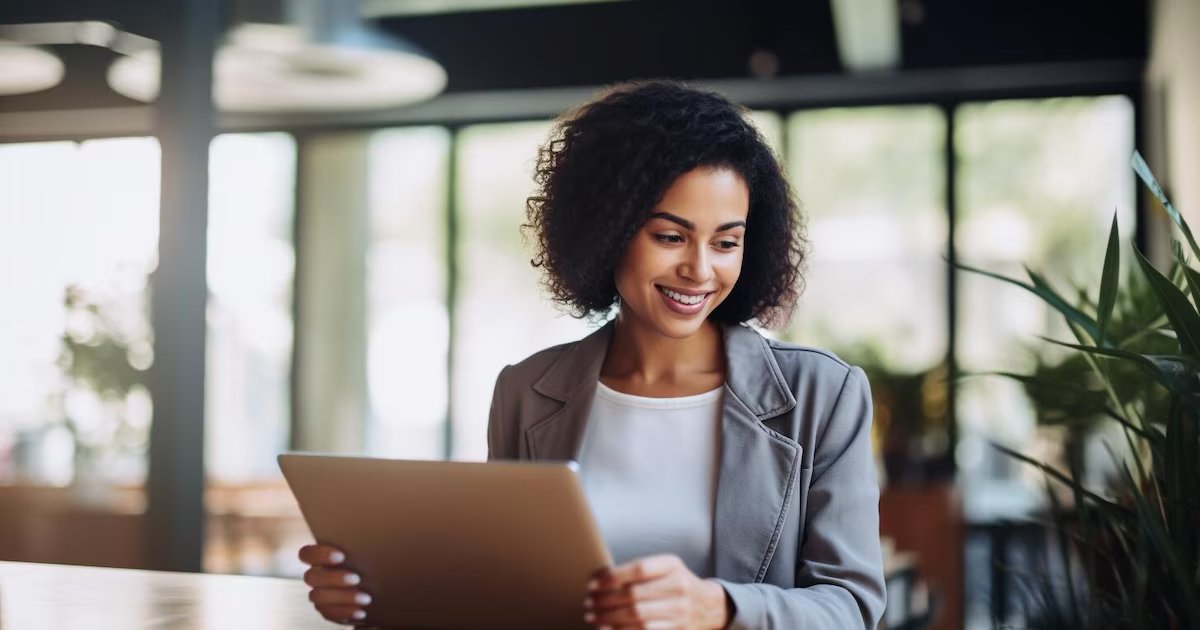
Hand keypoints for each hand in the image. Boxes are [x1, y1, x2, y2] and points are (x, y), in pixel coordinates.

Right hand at [298, 543, 372, 624]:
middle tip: (357, 578)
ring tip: (365, 598)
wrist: (377, 586)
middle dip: (333, 578)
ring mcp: (320, 593)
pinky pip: (329, 613)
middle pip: (311, 576)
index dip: (319, 555)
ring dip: (342, 597)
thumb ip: (360, 544)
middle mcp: (317, 575)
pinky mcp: (327, 610)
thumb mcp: (366, 549)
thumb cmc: (370, 560)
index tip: (341, 556)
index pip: (307, 554)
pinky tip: (362, 611)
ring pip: (317, 596)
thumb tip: (373, 538)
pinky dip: (345, 612)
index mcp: (321, 557)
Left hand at [584, 554, 729, 628]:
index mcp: (672, 565)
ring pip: (637, 617)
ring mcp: (680, 611)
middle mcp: (679, 587)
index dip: (612, 577)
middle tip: (587, 603)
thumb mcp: (665, 567)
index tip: (592, 584)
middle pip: (634, 596)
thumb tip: (600, 577)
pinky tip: (608, 629)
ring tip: (592, 617)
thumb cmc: (677, 583)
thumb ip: (639, 571)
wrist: (709, 605)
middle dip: (605, 601)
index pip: (638, 569)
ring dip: (609, 619)